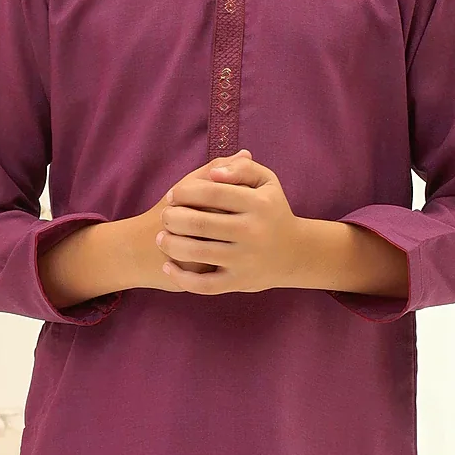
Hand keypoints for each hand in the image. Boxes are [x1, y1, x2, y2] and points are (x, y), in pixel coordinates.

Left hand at [153, 149, 308, 294]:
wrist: (294, 253)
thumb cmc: (271, 211)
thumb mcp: (266, 182)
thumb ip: (242, 169)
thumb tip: (214, 173)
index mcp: (258, 204)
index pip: (211, 192)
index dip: (184, 192)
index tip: (173, 195)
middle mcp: (252, 232)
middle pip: (199, 222)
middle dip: (173, 218)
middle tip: (164, 216)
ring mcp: (245, 260)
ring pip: (197, 252)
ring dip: (171, 244)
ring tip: (161, 238)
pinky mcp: (239, 282)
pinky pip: (204, 284)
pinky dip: (181, 278)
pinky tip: (168, 267)